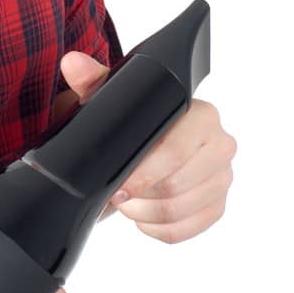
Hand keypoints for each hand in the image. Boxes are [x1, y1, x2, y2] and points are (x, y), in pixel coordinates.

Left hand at [56, 50, 237, 242]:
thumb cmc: (131, 119)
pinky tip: (143, 216)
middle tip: (116, 194)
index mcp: (202, 115)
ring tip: (127, 203)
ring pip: (180, 210)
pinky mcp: (217, 205)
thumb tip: (72, 62)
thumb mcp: (109, 97)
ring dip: (144, 213)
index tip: (116, 184)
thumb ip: (92, 79)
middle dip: (140, 195)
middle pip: (177, 185)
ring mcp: (221, 178)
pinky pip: (187, 229)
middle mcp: (220, 145)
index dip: (141, 173)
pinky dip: (159, 229)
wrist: (144, 141)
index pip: (175, 151)